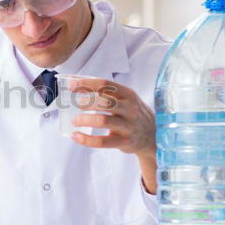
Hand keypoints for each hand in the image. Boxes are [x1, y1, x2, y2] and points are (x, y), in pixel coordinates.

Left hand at [66, 77, 156, 193]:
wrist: (153, 135)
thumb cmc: (132, 114)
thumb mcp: (126, 99)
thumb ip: (106, 93)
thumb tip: (75, 83)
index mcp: (128, 94)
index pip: (105, 84)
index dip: (86, 84)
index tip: (71, 85)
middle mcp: (129, 108)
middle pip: (104, 101)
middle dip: (86, 102)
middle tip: (74, 104)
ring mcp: (128, 126)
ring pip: (103, 120)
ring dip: (85, 120)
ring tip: (74, 121)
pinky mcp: (124, 141)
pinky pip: (102, 141)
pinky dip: (86, 139)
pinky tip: (76, 136)